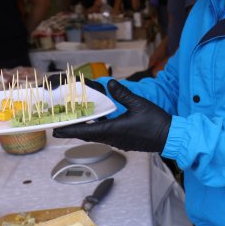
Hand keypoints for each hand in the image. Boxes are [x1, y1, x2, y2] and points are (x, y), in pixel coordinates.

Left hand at [53, 79, 170, 152]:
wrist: (169, 137)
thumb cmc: (155, 122)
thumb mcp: (139, 104)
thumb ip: (123, 94)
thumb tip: (110, 84)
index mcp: (113, 130)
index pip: (85, 131)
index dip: (69, 130)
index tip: (55, 131)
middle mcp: (113, 138)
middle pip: (88, 135)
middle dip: (74, 130)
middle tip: (60, 126)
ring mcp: (118, 142)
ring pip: (97, 136)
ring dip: (85, 130)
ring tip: (76, 122)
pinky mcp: (124, 141)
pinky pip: (106, 136)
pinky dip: (97, 130)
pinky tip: (98, 122)